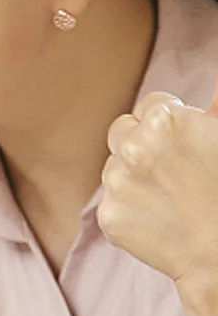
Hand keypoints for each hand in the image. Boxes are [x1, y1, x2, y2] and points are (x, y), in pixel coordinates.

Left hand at [100, 87, 217, 297]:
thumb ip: (210, 109)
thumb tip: (207, 98)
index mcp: (165, 120)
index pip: (152, 104)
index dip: (171, 122)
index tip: (183, 140)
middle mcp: (133, 147)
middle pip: (123, 129)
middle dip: (142, 141)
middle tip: (172, 166)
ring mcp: (116, 183)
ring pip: (114, 165)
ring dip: (133, 174)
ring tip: (171, 195)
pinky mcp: (108, 215)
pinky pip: (112, 201)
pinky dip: (130, 207)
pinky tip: (160, 218)